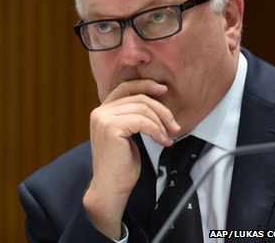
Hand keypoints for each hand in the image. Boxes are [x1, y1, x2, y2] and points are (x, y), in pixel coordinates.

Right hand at [82, 79, 180, 238]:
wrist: (110, 188)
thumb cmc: (120, 167)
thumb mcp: (127, 135)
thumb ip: (133, 117)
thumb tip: (154, 104)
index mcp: (101, 112)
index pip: (125, 88)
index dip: (146, 85)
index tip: (164, 90)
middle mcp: (99, 112)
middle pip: (138, 97)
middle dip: (161, 110)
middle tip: (175, 125)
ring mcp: (103, 118)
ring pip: (142, 108)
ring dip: (161, 122)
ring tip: (168, 137)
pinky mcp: (111, 127)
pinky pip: (143, 121)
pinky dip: (157, 130)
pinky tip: (161, 141)